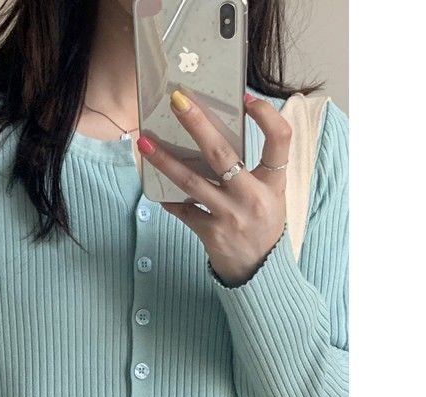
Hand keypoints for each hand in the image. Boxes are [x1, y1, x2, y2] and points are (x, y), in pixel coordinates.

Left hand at [137, 91, 291, 286]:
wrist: (259, 270)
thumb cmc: (262, 223)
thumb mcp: (271, 193)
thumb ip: (253, 167)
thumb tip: (217, 133)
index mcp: (274, 183)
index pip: (280, 140)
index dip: (267, 116)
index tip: (247, 98)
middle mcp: (252, 197)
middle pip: (223, 154)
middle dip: (198, 124)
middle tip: (178, 100)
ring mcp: (229, 216)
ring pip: (192, 181)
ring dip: (165, 160)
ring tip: (145, 143)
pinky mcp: (210, 233)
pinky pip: (183, 209)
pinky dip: (168, 197)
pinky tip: (153, 184)